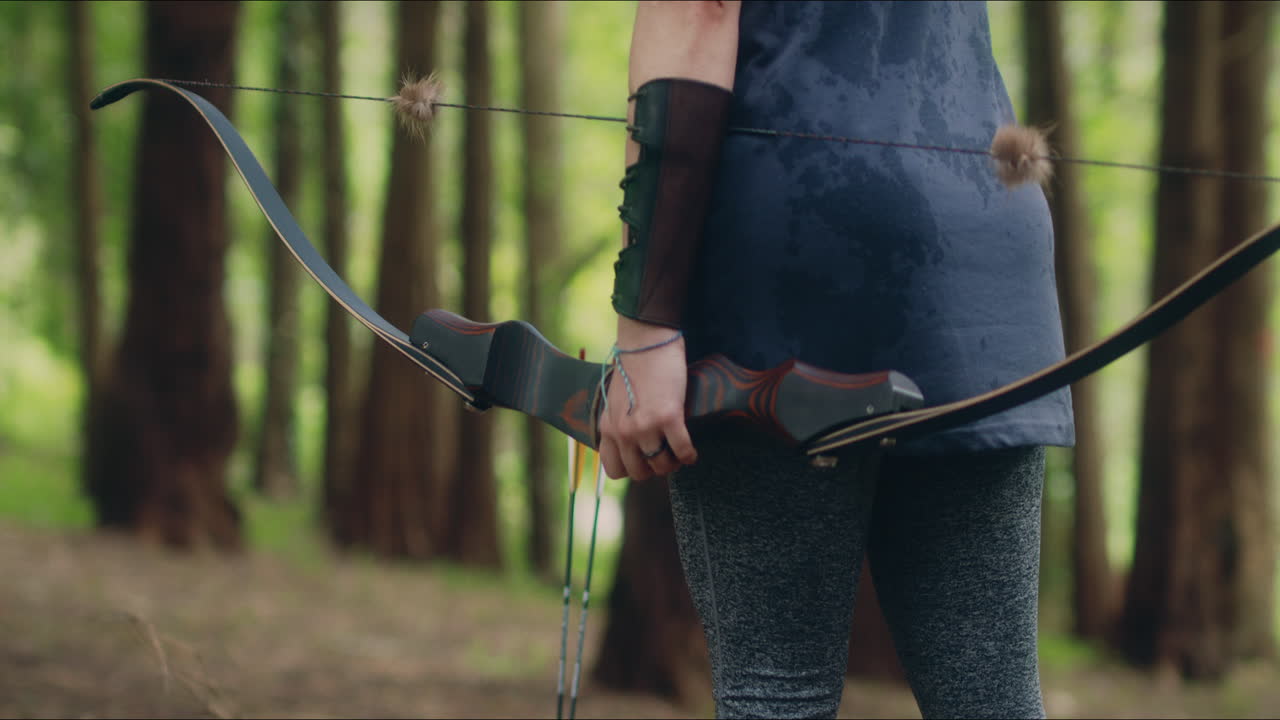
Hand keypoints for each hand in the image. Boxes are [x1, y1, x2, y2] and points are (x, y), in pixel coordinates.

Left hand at [597, 318, 697, 480]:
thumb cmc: (634, 366)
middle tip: (666, 457)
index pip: (615, 470)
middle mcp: (623, 431)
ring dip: (673, 464)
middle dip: (655, 469)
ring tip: (680, 454)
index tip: (644, 461)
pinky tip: (692, 452)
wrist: (647, 342)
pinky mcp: (668, 418)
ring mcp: (645, 427)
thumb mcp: (617, 401)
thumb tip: (635, 445)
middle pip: (639, 473)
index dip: (633, 470)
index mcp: (608, 427)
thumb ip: (621, 424)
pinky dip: (689, 456)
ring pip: (662, 465)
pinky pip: (682, 451)